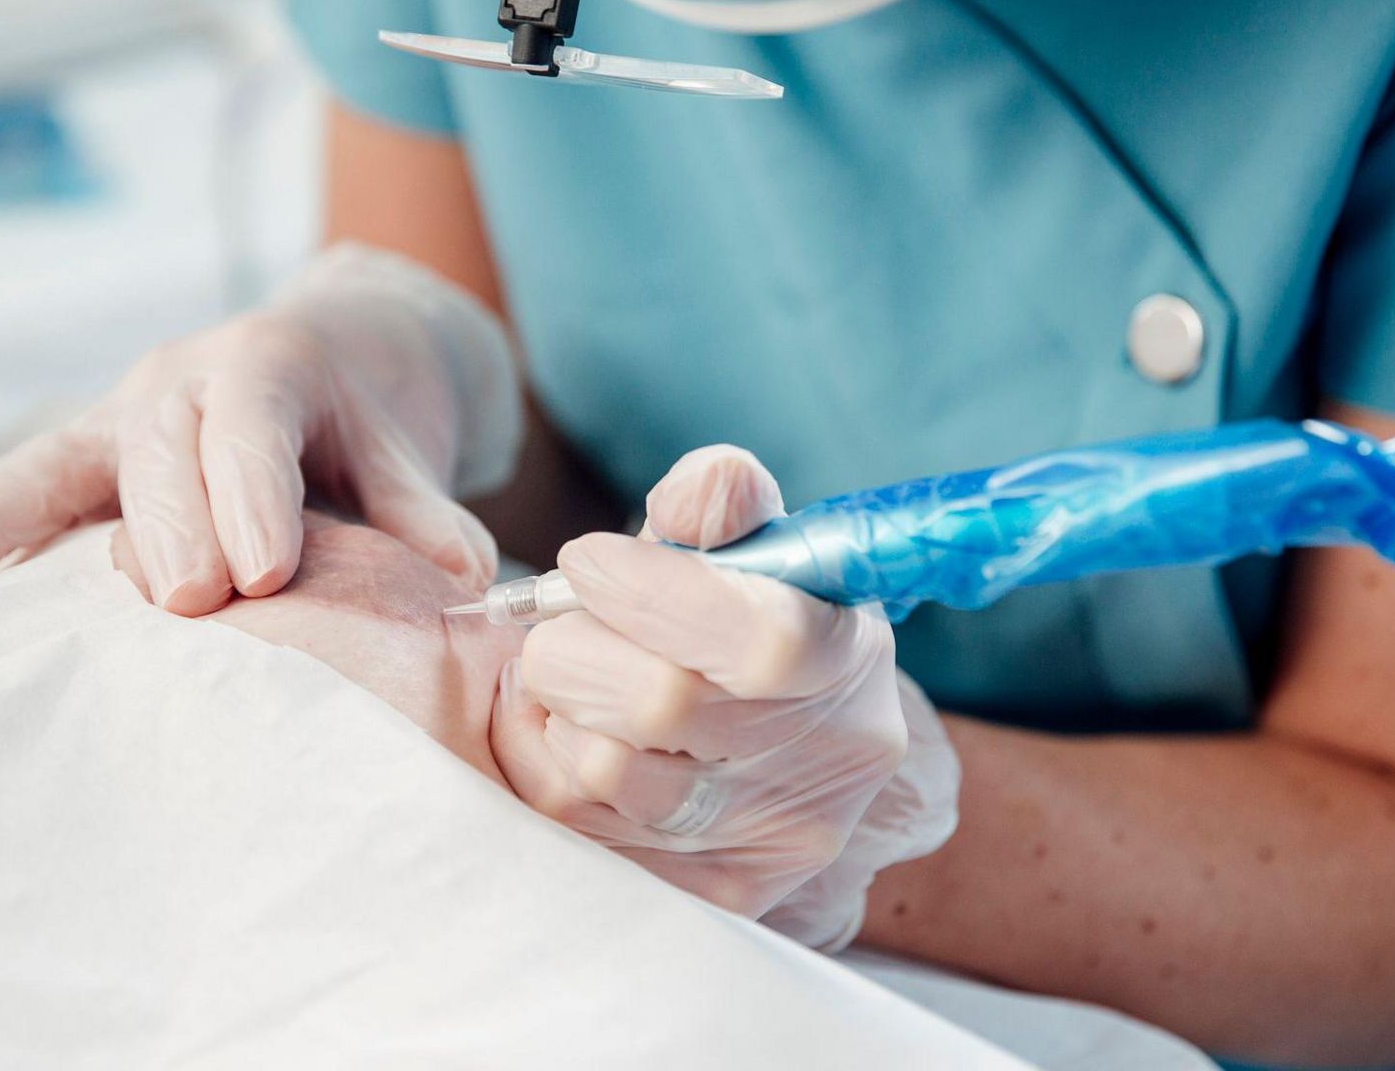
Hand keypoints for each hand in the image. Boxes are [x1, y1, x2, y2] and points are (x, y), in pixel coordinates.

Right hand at [0, 244, 518, 615]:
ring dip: (8, 508)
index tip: (266, 571)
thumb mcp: (396, 446)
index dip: (256, 499)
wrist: (320, 354)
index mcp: (264, 367)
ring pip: (65, 460)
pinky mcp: (82, 462)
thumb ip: (421, 507)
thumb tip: (468, 577)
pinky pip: (27, 487)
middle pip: (163, 453)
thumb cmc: (354, 417)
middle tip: (185, 599)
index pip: (253, 431)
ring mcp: (119, 420)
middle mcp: (179, 382)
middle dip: (170, 526)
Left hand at [491, 446, 927, 945]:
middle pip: (660, 709)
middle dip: (575, 646)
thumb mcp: (750, 542)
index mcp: (850, 659)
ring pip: (597, 772)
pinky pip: (569, 825)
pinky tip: (572, 733)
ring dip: (554, 709)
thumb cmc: (742, 614)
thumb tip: (694, 497)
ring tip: (575, 682)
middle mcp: (826, 767)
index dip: (650, 592)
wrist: (780, 739)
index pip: (761, 642)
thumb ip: (720, 500)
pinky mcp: (704, 895)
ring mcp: (768, 845)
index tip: (587, 558)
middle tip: (561, 622)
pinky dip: (544, 764)